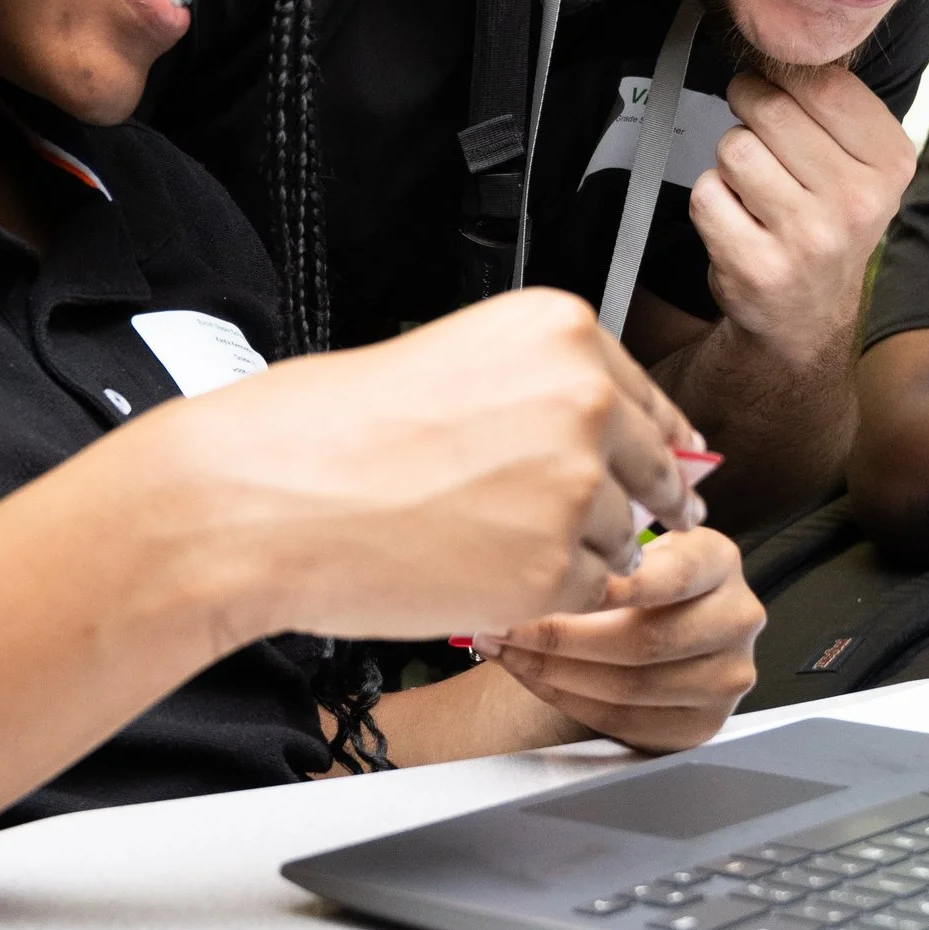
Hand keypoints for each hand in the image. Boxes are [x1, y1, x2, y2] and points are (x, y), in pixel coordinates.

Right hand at [151, 287, 707, 651]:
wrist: (266, 495)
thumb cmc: (327, 428)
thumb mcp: (451, 362)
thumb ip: (541, 392)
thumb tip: (612, 437)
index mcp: (558, 332)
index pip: (648, 401)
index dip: (649, 444)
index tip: (662, 466)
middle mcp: (583, 402)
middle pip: (653, 472)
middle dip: (625, 502)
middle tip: (572, 519)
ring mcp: (573, 489)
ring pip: (618, 540)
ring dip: (570, 551)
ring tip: (479, 539)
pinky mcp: (551, 569)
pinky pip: (582, 595)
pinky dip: (541, 598)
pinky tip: (473, 571)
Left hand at [474, 528, 761, 752]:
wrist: (655, 626)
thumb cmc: (634, 580)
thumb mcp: (634, 546)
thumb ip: (602, 547)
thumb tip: (525, 552)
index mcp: (719, 560)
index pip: (672, 576)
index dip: (613, 586)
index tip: (553, 584)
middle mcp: (737, 618)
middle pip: (645, 640)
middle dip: (560, 637)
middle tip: (504, 624)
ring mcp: (727, 677)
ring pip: (630, 686)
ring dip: (553, 672)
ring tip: (504, 650)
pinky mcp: (704, 724)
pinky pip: (625, 720)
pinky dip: (566, 699)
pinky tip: (531, 676)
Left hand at [687, 65, 916, 365]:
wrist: (808, 317)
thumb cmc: (826, 220)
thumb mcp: (858, 163)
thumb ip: (829, 105)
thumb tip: (775, 47)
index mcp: (891, 164)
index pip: (825, 83)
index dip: (783, 74)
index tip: (775, 85)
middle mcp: (858, 202)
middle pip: (771, 110)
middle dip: (749, 108)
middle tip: (755, 131)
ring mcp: (807, 239)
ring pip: (734, 148)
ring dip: (731, 159)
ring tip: (754, 187)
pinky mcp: (756, 266)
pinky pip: (706, 194)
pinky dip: (711, 199)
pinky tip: (738, 220)